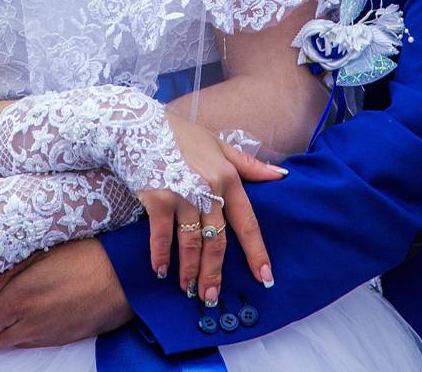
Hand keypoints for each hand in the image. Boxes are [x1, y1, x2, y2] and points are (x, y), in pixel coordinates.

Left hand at [0, 238, 132, 348]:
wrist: (121, 277)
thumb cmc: (83, 255)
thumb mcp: (41, 252)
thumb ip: (8, 272)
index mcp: (19, 300)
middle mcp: (28, 324)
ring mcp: (44, 335)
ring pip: (6, 344)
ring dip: (1, 328)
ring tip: (12, 302)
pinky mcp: (59, 339)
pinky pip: (28, 342)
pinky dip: (22, 331)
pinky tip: (34, 307)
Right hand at [141, 112, 282, 305]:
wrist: (139, 124)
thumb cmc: (181, 135)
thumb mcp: (218, 144)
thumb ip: (249, 164)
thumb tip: (282, 175)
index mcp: (227, 176)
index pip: (246, 222)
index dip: (256, 252)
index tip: (264, 276)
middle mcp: (208, 188)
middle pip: (217, 241)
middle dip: (215, 273)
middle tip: (213, 296)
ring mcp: (182, 194)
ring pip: (191, 244)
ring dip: (190, 271)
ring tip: (189, 289)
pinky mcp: (157, 199)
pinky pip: (162, 237)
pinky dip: (161, 257)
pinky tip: (162, 271)